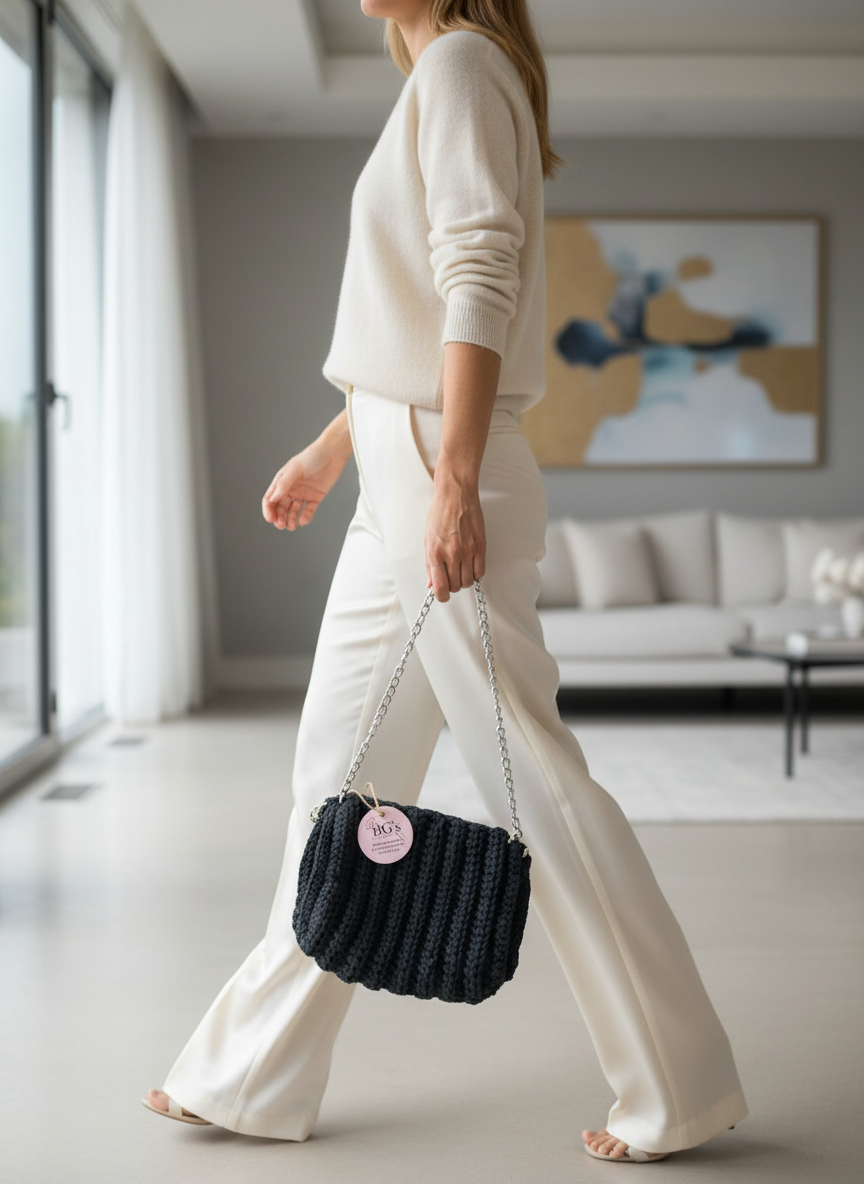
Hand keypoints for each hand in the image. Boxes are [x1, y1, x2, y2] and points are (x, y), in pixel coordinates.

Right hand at [262, 411, 351, 529]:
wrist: (333, 453)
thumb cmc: (312, 456)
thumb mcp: (295, 469)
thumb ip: (283, 484)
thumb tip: (272, 499)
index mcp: (282, 481)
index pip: (270, 498)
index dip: (268, 510)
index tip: (270, 519)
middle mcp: (291, 488)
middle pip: (281, 507)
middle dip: (279, 517)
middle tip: (282, 525)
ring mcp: (303, 493)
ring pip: (293, 511)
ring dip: (291, 519)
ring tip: (292, 526)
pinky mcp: (316, 496)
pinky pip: (309, 510)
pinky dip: (306, 517)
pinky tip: (303, 521)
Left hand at [424, 473, 485, 601]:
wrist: (456, 495)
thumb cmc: (439, 513)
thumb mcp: (427, 539)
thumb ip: (430, 564)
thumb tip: (431, 583)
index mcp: (435, 553)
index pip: (440, 588)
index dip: (441, 596)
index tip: (442, 595)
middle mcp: (451, 554)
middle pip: (455, 586)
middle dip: (452, 586)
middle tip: (450, 578)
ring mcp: (468, 551)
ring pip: (468, 581)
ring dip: (464, 580)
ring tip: (460, 570)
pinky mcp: (480, 546)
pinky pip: (481, 571)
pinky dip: (476, 573)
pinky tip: (471, 565)